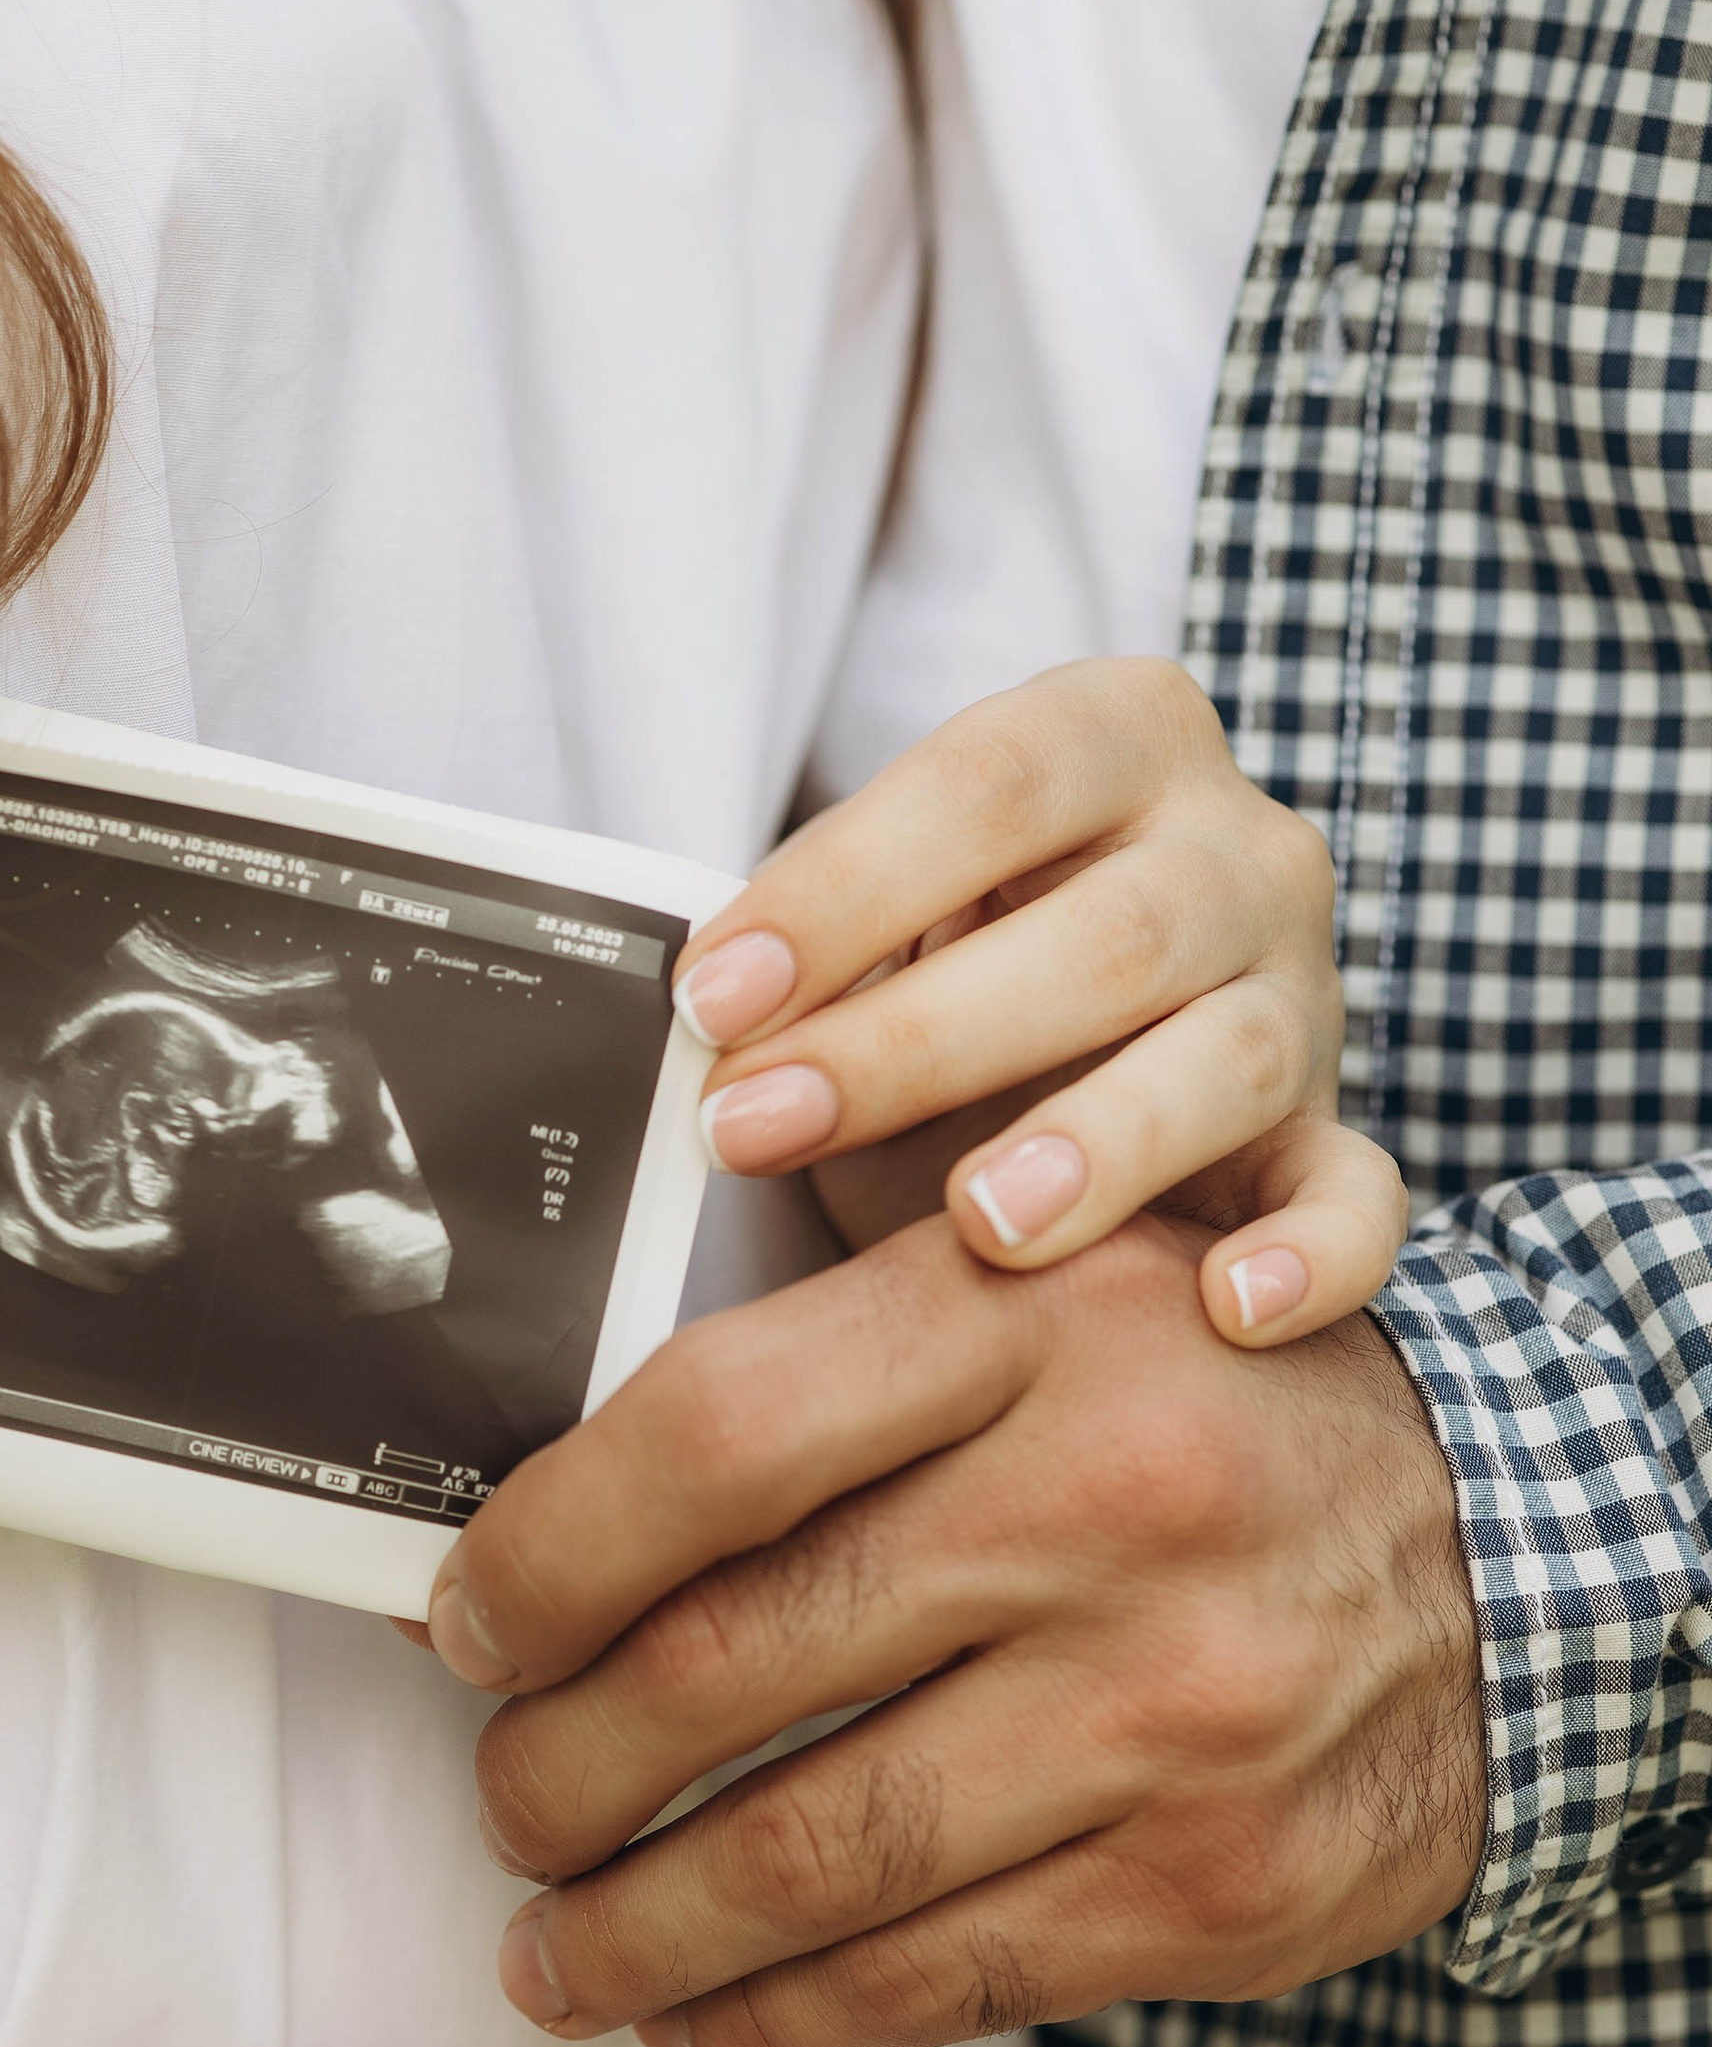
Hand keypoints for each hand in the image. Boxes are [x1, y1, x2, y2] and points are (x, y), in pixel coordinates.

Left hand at [435, 1217, 1485, 2046]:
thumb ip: (833, 1338)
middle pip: (727, 1666)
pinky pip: (928, 1980)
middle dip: (554, 1768)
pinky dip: (773, 2017)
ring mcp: (1172, 1711)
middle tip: (500, 1800)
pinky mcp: (1211, 1887)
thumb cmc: (1205, 1425)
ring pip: (810, 1855)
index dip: (540, 1555)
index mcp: (1036, 1321)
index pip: (711, 1436)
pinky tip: (697, 2010)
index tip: (465, 1627)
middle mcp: (1112, 1505)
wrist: (1505, 1577)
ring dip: (630, 1929)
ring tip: (548, 1945)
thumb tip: (541, 1474)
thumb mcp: (1054, 1286)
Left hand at [676, 656, 1405, 1347]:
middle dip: (915, 1038)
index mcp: (1116, 738)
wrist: (1103, 1051)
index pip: (991, 781)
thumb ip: (814, 948)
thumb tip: (690, 1023)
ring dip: (1100, 1145)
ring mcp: (1303, 997)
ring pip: (1227, 1060)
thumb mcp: (884, 923)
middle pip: (1107, 933)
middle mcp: (1235, 850)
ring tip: (981, 1225)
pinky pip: (1356, 1197)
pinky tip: (1226, 1308)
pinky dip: (1309, 1257)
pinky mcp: (1332, 1138)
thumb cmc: (962, 973)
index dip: (845, 886)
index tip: (710, 996)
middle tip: (755, 1126)